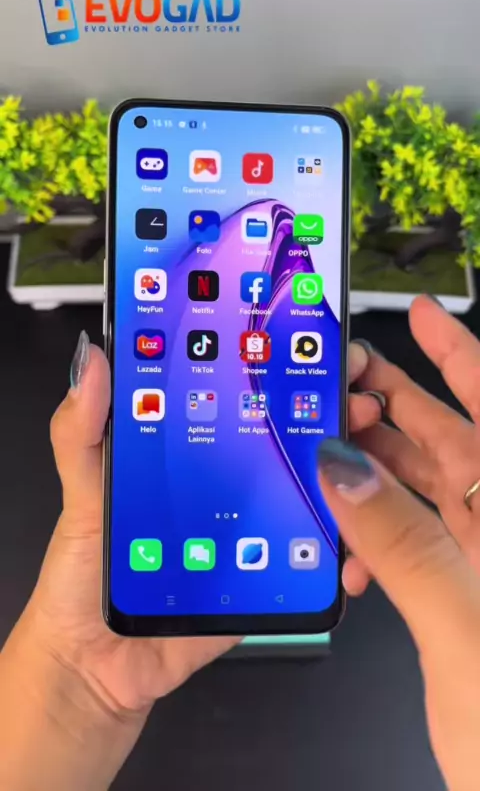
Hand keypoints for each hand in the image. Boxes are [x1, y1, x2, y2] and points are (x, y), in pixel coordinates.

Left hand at [15, 335, 379, 715]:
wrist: (95, 667)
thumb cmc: (82, 576)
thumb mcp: (80, 493)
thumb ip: (81, 432)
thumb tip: (95, 361)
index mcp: (184, 453)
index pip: (233, 397)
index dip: (270, 366)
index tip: (306, 340)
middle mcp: (223, 485)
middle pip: (283, 439)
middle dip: (325, 412)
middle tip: (351, 395)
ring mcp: (247, 530)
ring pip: (307, 494)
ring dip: (344, 476)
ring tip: (364, 454)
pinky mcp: (260, 577)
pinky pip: (305, 561)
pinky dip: (335, 553)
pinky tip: (350, 542)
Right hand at [353, 295, 479, 590]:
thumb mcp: (467, 625)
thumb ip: (404, 544)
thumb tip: (342, 469)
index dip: (454, 350)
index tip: (420, 311)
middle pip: (449, 436)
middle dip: (392, 404)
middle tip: (346, 380)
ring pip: (429, 487)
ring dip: (376, 473)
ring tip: (329, 461)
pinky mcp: (472, 586)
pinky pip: (424, 542)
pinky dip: (386, 543)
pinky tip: (355, 562)